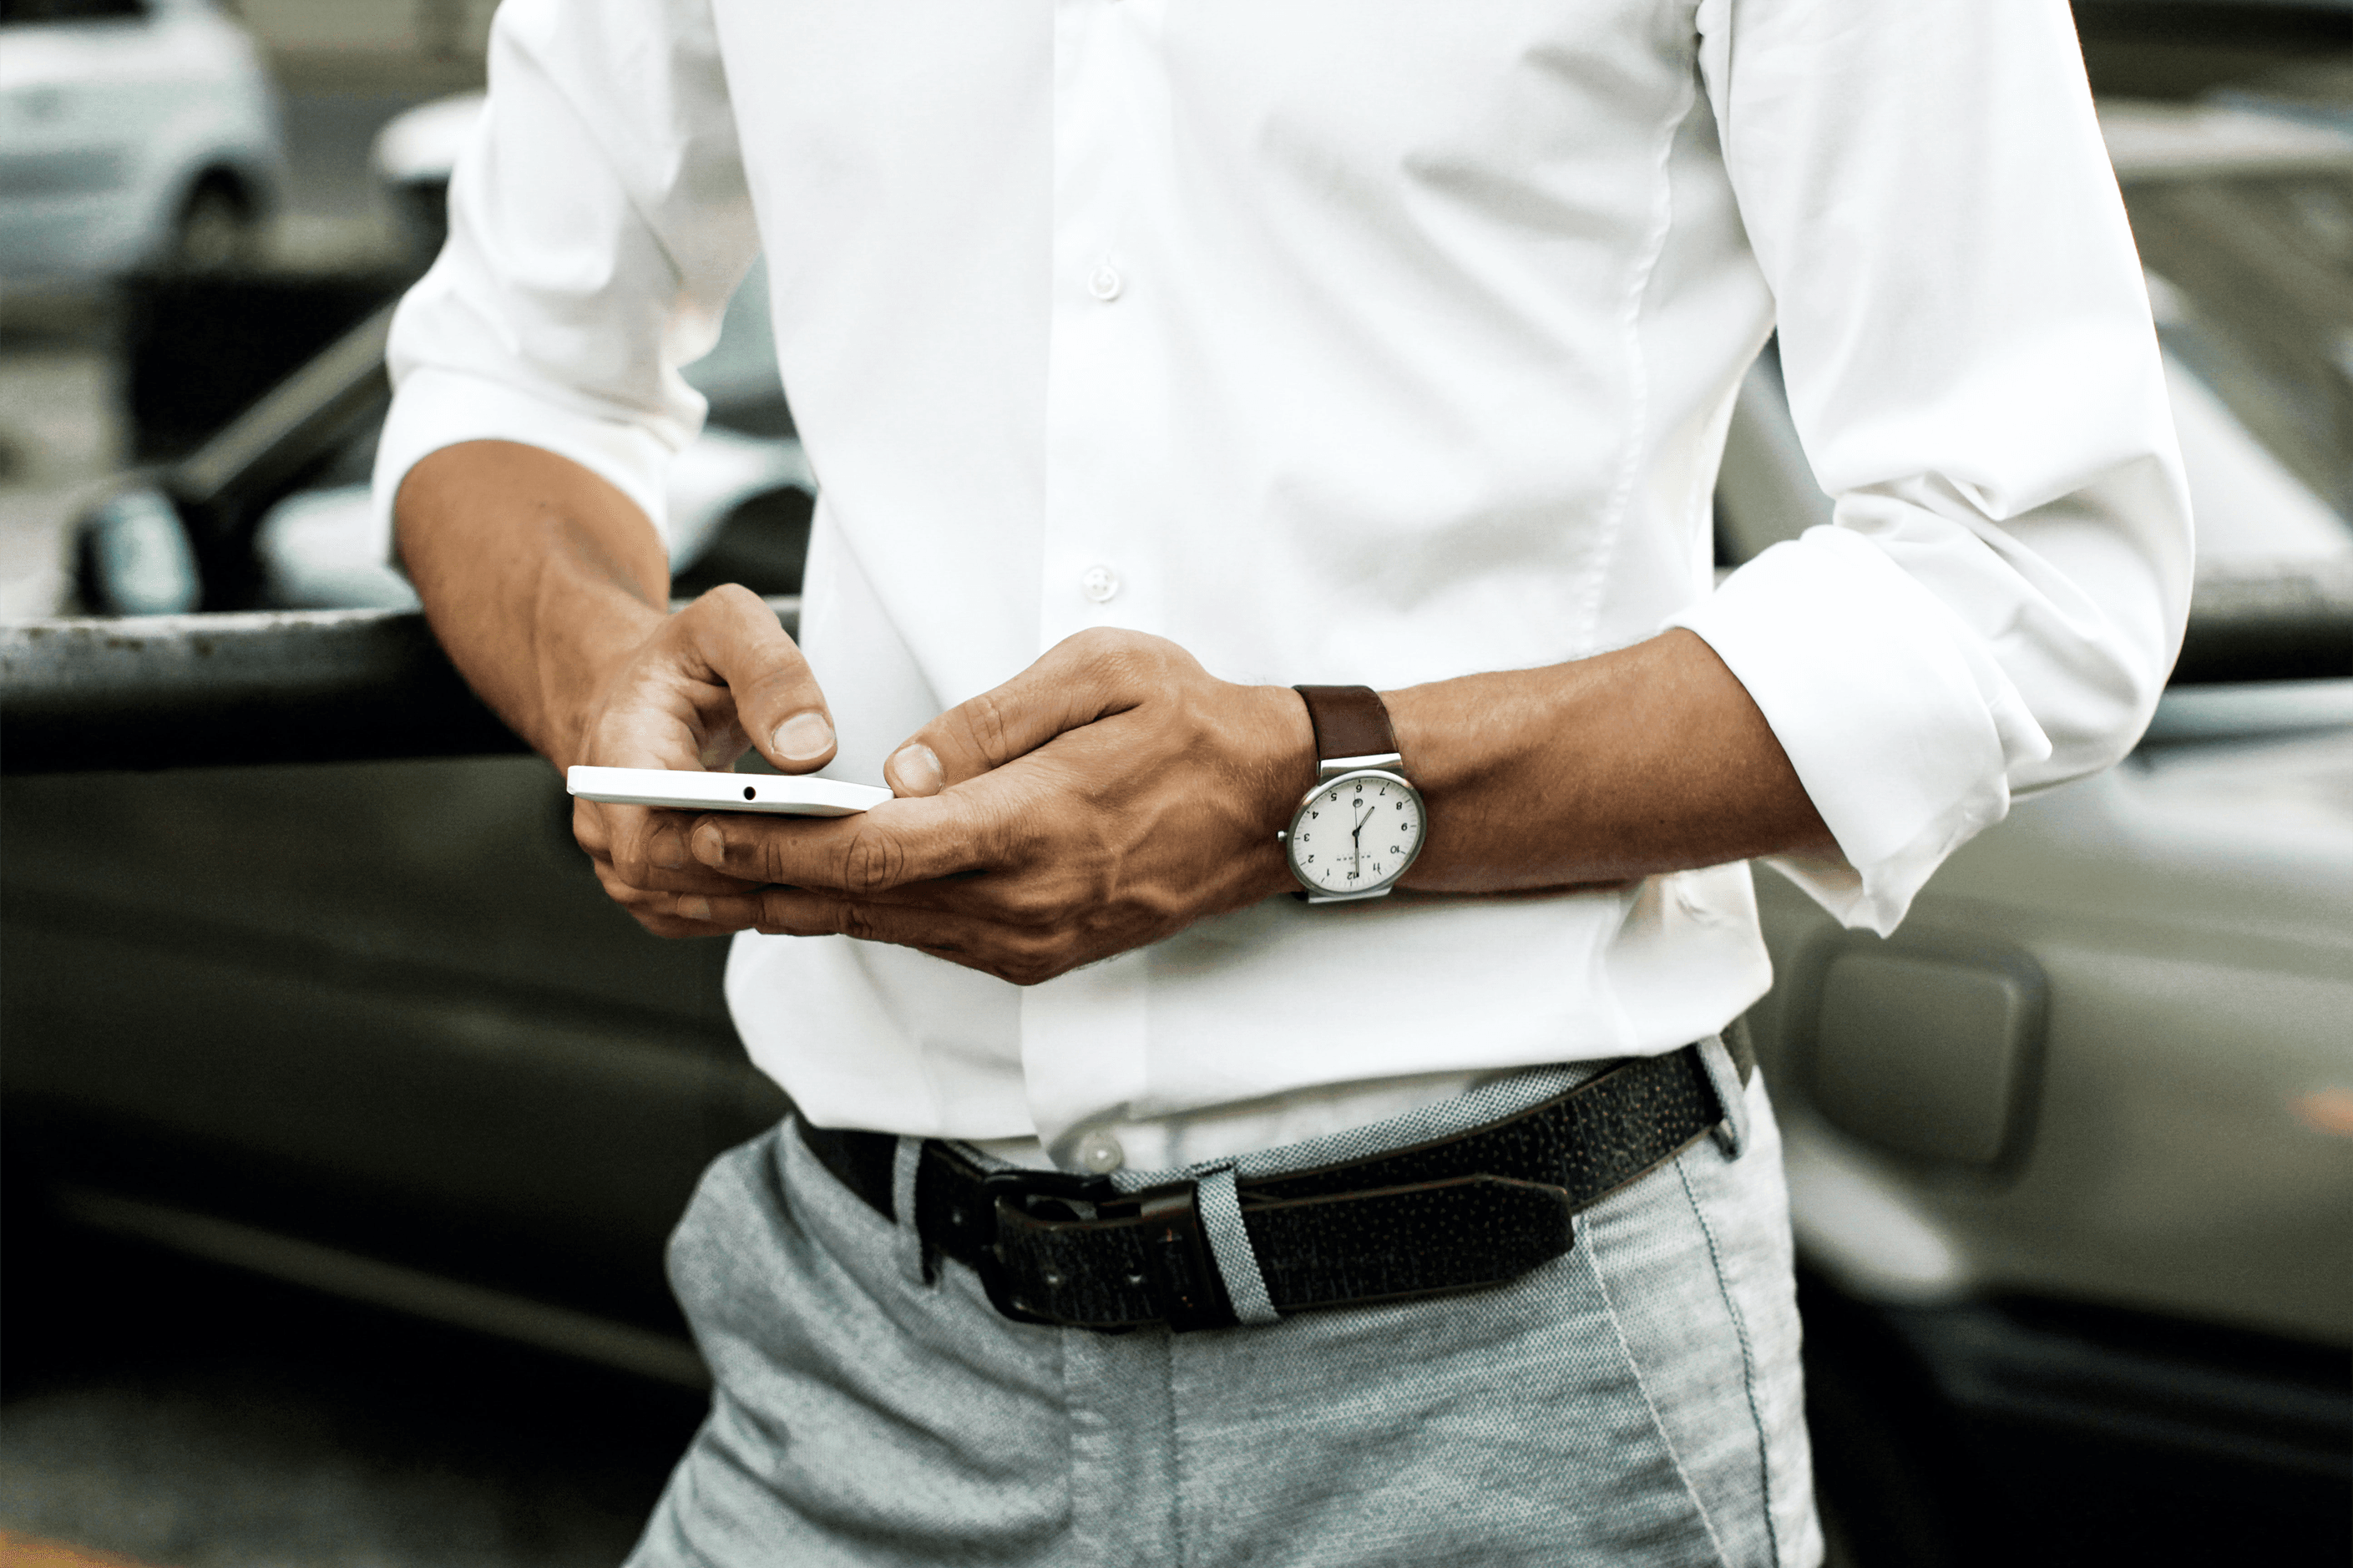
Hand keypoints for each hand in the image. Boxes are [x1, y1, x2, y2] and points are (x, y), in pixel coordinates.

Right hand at [567, 586, 839, 936]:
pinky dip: (761, 902)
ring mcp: (628, 862)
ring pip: (699, 909)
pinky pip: (708, 915)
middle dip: (762, 874)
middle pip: (681, 884)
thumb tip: (807, 751)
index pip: (649, 842)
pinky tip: (813, 878)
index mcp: (616, 758)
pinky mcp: (659, 886)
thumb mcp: (728, 625)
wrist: (653, 691)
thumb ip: (771, 674)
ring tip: (841, 870)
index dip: (719, 852)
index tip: (789, 837)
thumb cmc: (683, 660)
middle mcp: (607, 822)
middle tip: (843, 858)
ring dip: (769, 894)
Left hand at [681, 628, 1313, 984]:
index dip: (782, 839)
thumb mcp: (1103, 675)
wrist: (1284, 810)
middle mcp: (1026, 904)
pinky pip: (927, 937)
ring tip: (708, 872)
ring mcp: (1032, 942)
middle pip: (862, 901)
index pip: (879, 847)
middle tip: (665, 851)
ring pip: (886, 928)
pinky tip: (805, 889)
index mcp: (1037, 827)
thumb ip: (993, 723)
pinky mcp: (1039, 955)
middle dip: (756, 876)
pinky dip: (857, 913)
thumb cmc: (1198, 725)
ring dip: (794, 902)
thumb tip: (901, 769)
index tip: (708, 818)